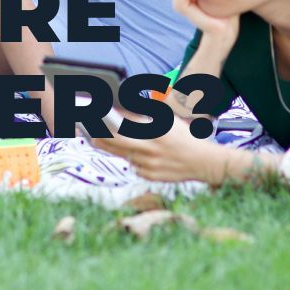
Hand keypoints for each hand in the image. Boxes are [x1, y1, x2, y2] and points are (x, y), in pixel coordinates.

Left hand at [92, 113, 232, 185]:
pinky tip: (134, 152)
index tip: (91, 118)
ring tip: (97, 137)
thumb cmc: (185, 138)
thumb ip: (144, 118)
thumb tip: (120, 113)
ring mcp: (149, 165)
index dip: (104, 124)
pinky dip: (131, 158)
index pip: (123, 127)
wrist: (204, 163)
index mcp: (155, 131)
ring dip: (113, 147)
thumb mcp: (167, 121)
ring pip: (123, 155)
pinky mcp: (150, 176)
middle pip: (115, 144)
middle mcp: (150, 149)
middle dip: (98, 136)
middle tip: (85, 130)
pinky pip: (133, 166)